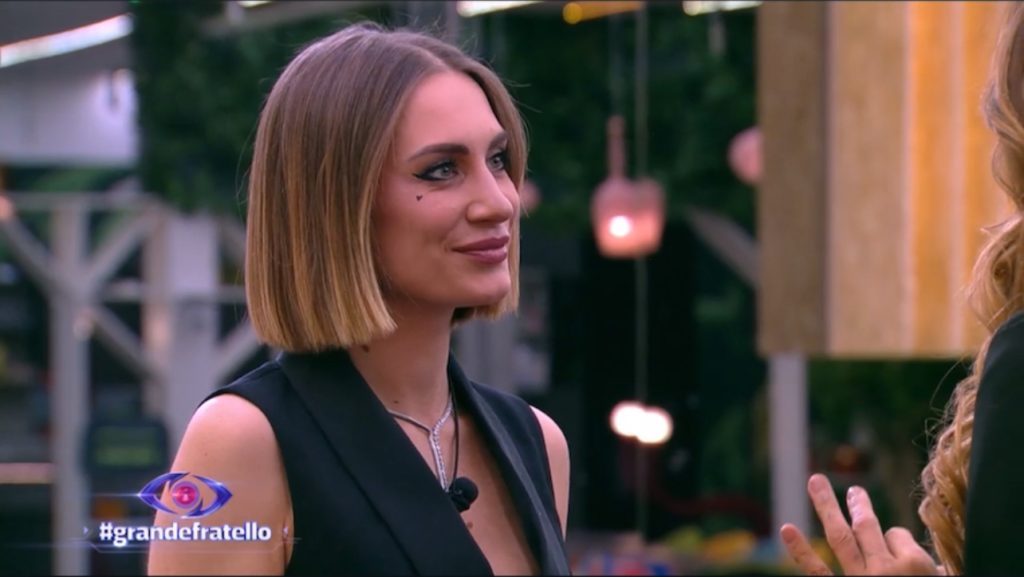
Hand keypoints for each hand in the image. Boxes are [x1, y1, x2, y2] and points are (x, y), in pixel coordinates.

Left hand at [779, 473, 941, 574]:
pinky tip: (786, 530)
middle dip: (859, 506)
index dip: (896, 540)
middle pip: (868, 528)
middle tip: (852, 490)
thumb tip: (923, 559)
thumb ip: (931, 570)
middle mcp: (885, 568)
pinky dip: (800, 551)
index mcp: (914, 567)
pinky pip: (817, 572)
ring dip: (827, 506)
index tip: (897, 550)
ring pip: (841, 536)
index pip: (897, 536)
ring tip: (816, 481)